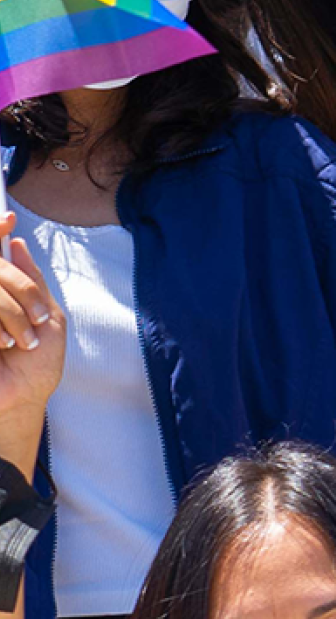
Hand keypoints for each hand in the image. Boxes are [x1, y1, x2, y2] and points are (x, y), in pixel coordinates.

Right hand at [0, 213, 64, 474]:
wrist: (22, 399)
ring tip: (19, 343)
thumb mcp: (48, 317)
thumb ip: (31, 280)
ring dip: (11, 315)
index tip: (8, 219)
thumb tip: (15, 244)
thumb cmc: (37, 363)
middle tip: (36, 320)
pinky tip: (2, 347)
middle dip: (21, 292)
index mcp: (2, 292)